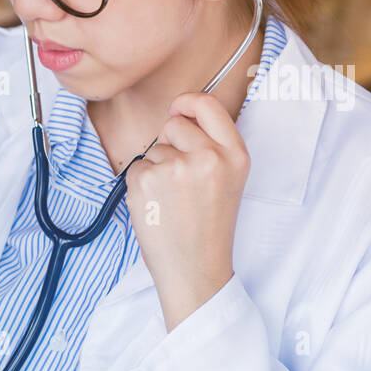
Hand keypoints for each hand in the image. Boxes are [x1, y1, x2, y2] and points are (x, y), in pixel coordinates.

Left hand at [122, 92, 249, 331]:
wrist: (195, 268)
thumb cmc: (208, 227)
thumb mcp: (228, 180)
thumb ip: (211, 146)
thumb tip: (176, 115)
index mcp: (235, 155)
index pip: (208, 106)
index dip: (187, 102)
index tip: (177, 109)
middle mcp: (209, 157)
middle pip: (173, 125)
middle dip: (169, 144)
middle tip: (179, 180)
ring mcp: (176, 168)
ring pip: (153, 149)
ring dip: (155, 170)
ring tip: (171, 201)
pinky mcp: (147, 181)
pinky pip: (135, 168)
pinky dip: (140, 186)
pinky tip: (157, 207)